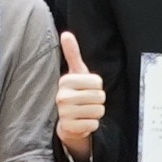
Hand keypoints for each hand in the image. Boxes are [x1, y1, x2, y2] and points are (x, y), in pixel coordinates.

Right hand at [50, 31, 104, 161]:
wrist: (67, 120)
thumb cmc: (75, 92)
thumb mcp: (76, 73)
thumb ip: (72, 53)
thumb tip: (66, 34)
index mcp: (65, 81)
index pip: (97, 82)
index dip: (97, 86)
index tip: (87, 88)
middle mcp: (62, 96)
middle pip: (99, 97)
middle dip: (98, 101)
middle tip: (88, 101)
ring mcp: (64, 113)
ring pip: (98, 111)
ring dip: (96, 113)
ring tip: (86, 111)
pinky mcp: (69, 127)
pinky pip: (93, 124)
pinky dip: (92, 124)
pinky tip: (83, 121)